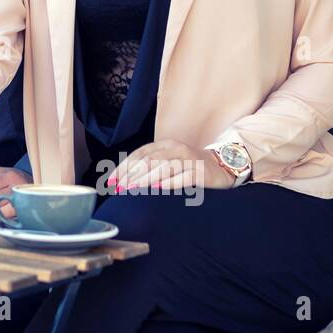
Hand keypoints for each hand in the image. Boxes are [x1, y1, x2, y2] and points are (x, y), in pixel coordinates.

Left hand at [105, 139, 235, 192]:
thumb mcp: (168, 161)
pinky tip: (159, 188)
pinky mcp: (201, 172)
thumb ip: (150, 166)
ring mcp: (189, 159)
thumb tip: (124, 180)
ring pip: (164, 167)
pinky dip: (170, 182)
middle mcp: (176, 149)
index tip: (112, 181)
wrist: (221, 165)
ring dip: (146, 179)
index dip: (123, 167)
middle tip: (119, 187)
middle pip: (149, 160)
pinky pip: (183, 177)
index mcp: (164, 145)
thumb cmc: (189, 166)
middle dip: (131, 174)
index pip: (139, 154)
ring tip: (132, 188)